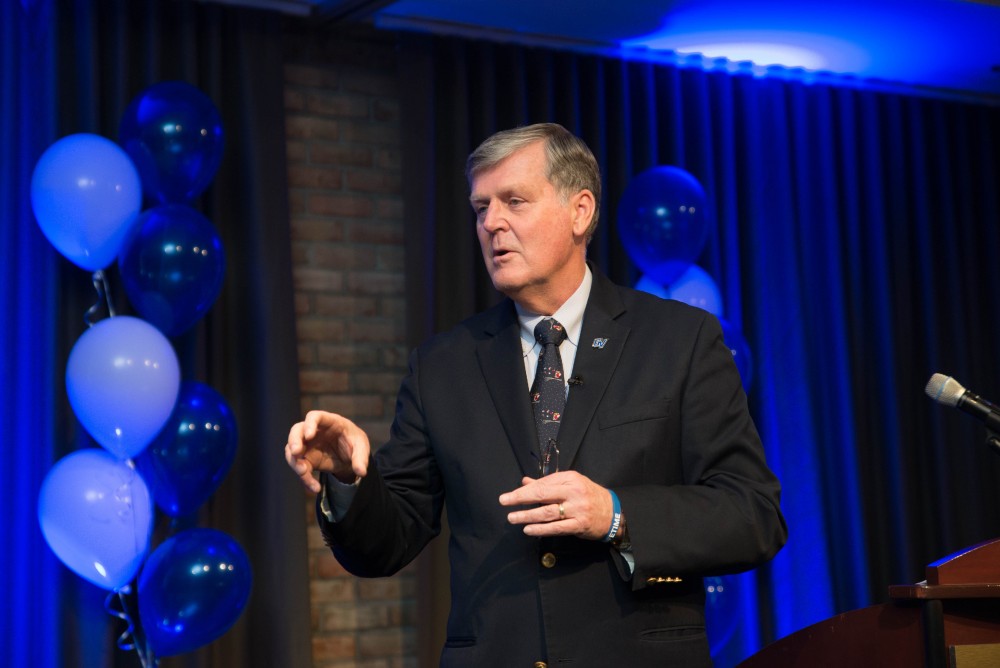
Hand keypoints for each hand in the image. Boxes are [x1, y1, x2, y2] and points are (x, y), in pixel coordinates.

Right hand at [284, 410, 369, 493]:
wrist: (349, 455)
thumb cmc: (354, 443)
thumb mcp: (362, 447)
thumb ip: (361, 458)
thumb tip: (361, 472)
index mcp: (329, 422)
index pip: (315, 416)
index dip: (310, 424)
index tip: (309, 435)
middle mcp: (314, 431)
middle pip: (296, 431)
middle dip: (294, 441)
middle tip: (296, 453)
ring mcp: (307, 445)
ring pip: (292, 450)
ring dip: (295, 462)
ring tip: (304, 473)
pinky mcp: (306, 459)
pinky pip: (300, 468)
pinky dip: (305, 479)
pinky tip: (315, 488)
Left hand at [498, 471, 613, 540]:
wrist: (614, 512)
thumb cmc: (589, 495)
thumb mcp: (571, 484)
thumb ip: (548, 483)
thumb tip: (524, 482)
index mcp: (570, 478)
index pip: (543, 483)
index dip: (524, 490)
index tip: (510, 495)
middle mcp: (573, 492)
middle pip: (542, 494)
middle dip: (520, 498)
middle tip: (504, 501)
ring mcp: (577, 509)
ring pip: (547, 512)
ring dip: (527, 516)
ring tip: (512, 518)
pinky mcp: (579, 525)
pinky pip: (556, 527)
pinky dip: (540, 529)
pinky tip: (528, 529)